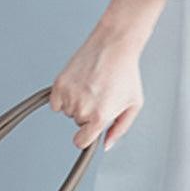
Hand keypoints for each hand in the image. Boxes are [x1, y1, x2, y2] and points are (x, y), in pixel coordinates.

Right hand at [49, 24, 144, 151]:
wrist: (114, 46)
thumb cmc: (126, 73)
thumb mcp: (133, 105)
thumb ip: (120, 129)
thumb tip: (106, 144)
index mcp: (100, 116)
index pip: (81, 142)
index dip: (85, 138)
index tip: (88, 132)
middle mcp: (82, 108)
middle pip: (78, 123)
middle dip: (88, 114)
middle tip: (100, 96)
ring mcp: (69, 95)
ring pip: (67, 111)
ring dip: (77, 103)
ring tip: (92, 87)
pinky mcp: (60, 83)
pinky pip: (56, 101)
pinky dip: (63, 96)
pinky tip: (78, 86)